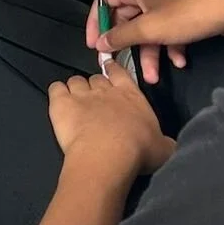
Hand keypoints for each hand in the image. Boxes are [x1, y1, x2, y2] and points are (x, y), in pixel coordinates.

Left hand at [48, 70, 175, 175]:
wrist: (108, 155)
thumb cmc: (139, 151)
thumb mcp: (163, 148)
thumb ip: (164, 141)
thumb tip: (168, 144)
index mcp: (131, 95)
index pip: (120, 72)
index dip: (113, 69)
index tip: (110, 69)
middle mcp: (105, 90)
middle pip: (96, 78)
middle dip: (95, 87)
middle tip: (95, 103)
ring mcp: (81, 94)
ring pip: (75, 81)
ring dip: (75, 90)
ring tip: (76, 105)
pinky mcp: (61, 103)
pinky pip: (55, 88)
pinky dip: (57, 93)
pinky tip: (58, 103)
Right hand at [86, 0, 223, 83]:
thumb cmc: (193, 10)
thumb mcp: (149, 29)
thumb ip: (121, 37)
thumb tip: (102, 41)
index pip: (104, 1)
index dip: (97, 22)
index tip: (95, 43)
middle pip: (127, 19)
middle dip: (127, 45)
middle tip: (120, 62)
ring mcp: (168, 3)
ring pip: (149, 31)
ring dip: (150, 54)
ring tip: (153, 74)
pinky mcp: (184, 14)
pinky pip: (168, 33)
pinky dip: (170, 48)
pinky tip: (178, 60)